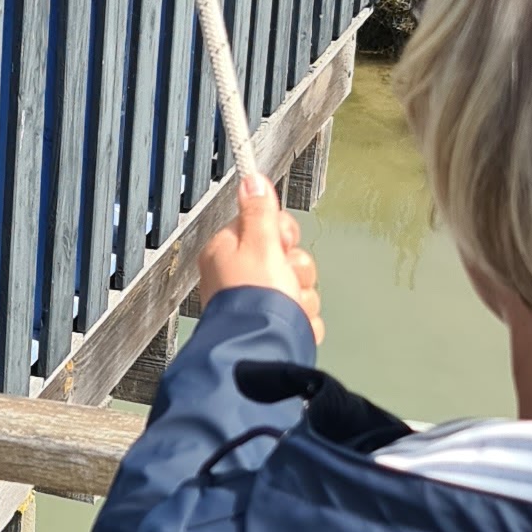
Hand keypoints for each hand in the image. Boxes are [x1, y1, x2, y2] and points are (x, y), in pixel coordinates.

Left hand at [196, 171, 323, 345]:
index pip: (265, 224)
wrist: (261, 352)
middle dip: (296, 269)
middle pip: (287, 256)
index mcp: (228, 252)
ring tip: (289, 306)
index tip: (283, 242)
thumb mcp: (260, 244)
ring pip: (298, 285)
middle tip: (285, 278)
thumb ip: (259, 211)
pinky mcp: (276, 324)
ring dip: (302, 296)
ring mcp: (259, 302)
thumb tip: (251, 179)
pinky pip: (302, 312)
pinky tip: (293, 324)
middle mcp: (240, 276)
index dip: (282, 233)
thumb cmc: (255, 299)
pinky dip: (303, 319)